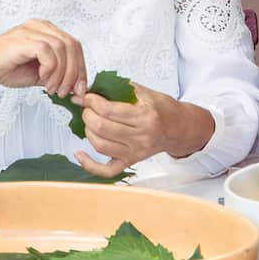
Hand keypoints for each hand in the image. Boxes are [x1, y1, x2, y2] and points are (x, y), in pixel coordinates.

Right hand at [0, 20, 87, 97]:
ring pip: (63, 49)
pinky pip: (48, 52)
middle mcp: (41, 26)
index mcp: (46, 31)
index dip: (81, 68)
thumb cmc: (4, 68)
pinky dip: (51, 69)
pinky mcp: (24, 38)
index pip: (74, 46)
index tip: (81, 89)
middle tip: (69, 92)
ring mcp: (32, 30)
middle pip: (73, 45)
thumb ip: (57, 76)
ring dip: (63, 74)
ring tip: (53, 89)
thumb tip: (77, 88)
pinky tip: (42, 80)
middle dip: (76, 72)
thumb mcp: (39, 74)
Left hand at [75, 85, 214, 177]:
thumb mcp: (145, 92)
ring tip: (89, 121)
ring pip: (100, 146)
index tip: (87, 97)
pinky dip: (89, 164)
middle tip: (87, 107)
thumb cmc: (162, 108)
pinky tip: (79, 153)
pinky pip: (106, 170)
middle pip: (102, 128)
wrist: (179, 128)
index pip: (109, 110)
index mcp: (144, 116)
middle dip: (88, 114)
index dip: (92, 102)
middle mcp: (140, 137)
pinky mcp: (131, 162)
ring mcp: (135, 152)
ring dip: (88, 131)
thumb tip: (90, 90)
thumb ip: (119, 89)